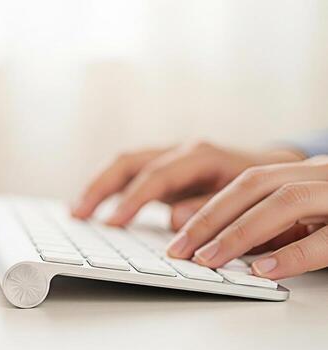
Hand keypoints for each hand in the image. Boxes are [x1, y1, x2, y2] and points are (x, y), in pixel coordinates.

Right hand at [72, 141, 303, 229]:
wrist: (276, 172)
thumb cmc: (264, 192)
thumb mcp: (247, 203)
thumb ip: (209, 209)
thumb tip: (173, 219)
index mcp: (202, 155)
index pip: (157, 176)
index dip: (132, 200)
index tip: (112, 223)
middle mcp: (182, 150)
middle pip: (130, 162)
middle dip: (101, 187)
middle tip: (80, 214)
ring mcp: (172, 157)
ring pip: (125, 164)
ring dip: (99, 186)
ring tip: (77, 212)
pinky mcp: (166, 168)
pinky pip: (131, 174)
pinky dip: (110, 188)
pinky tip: (95, 206)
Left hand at [167, 156, 327, 279]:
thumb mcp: (294, 216)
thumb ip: (251, 220)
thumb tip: (184, 221)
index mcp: (296, 172)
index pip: (242, 180)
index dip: (201, 204)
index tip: (171, 235)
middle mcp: (316, 173)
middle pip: (254, 184)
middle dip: (210, 218)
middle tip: (178, 249)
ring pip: (287, 201)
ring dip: (242, 232)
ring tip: (208, 259)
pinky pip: (324, 239)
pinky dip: (291, 255)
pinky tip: (263, 270)